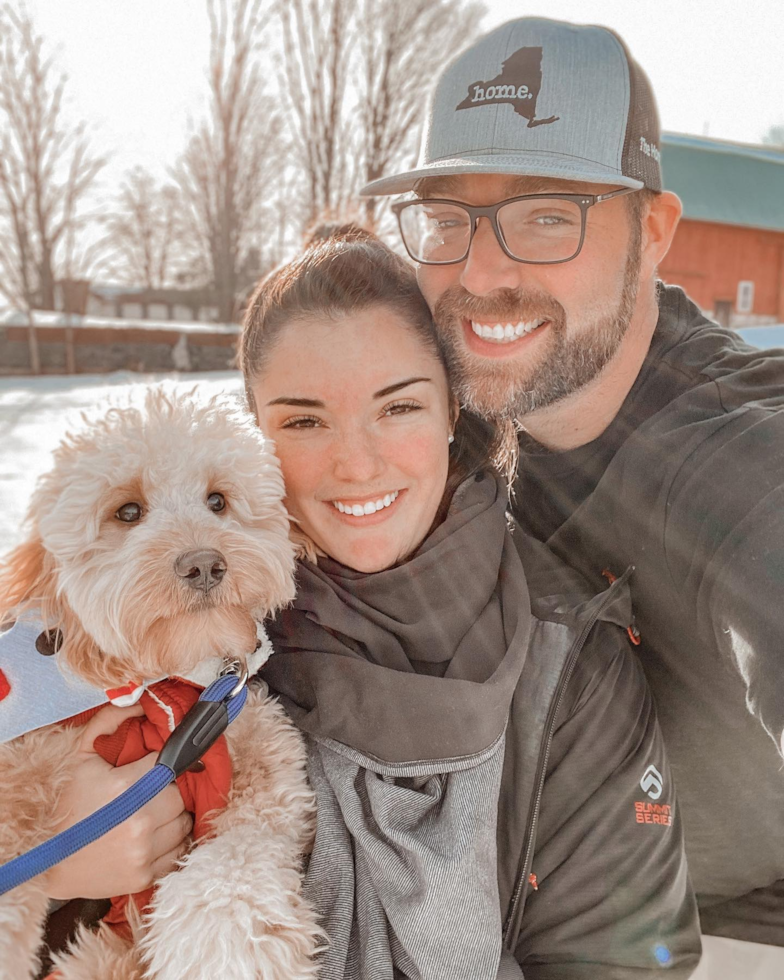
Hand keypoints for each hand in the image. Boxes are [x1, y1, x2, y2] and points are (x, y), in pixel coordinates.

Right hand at [45, 704, 192, 900]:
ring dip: (172, 817)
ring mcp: (143, 852)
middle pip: (180, 795)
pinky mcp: (144, 875)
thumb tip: (141, 701)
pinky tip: (151, 837)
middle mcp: (140, 821)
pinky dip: (170, 843)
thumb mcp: (82, 757)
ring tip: (149, 815)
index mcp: (126, 787)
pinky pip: (178, 852)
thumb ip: (111, 722)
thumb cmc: (67, 805)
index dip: (161, 765)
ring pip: (184, 823)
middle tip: (148, 793)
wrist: (47, 860)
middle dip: (167, 792)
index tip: (152, 769)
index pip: (169, 765)